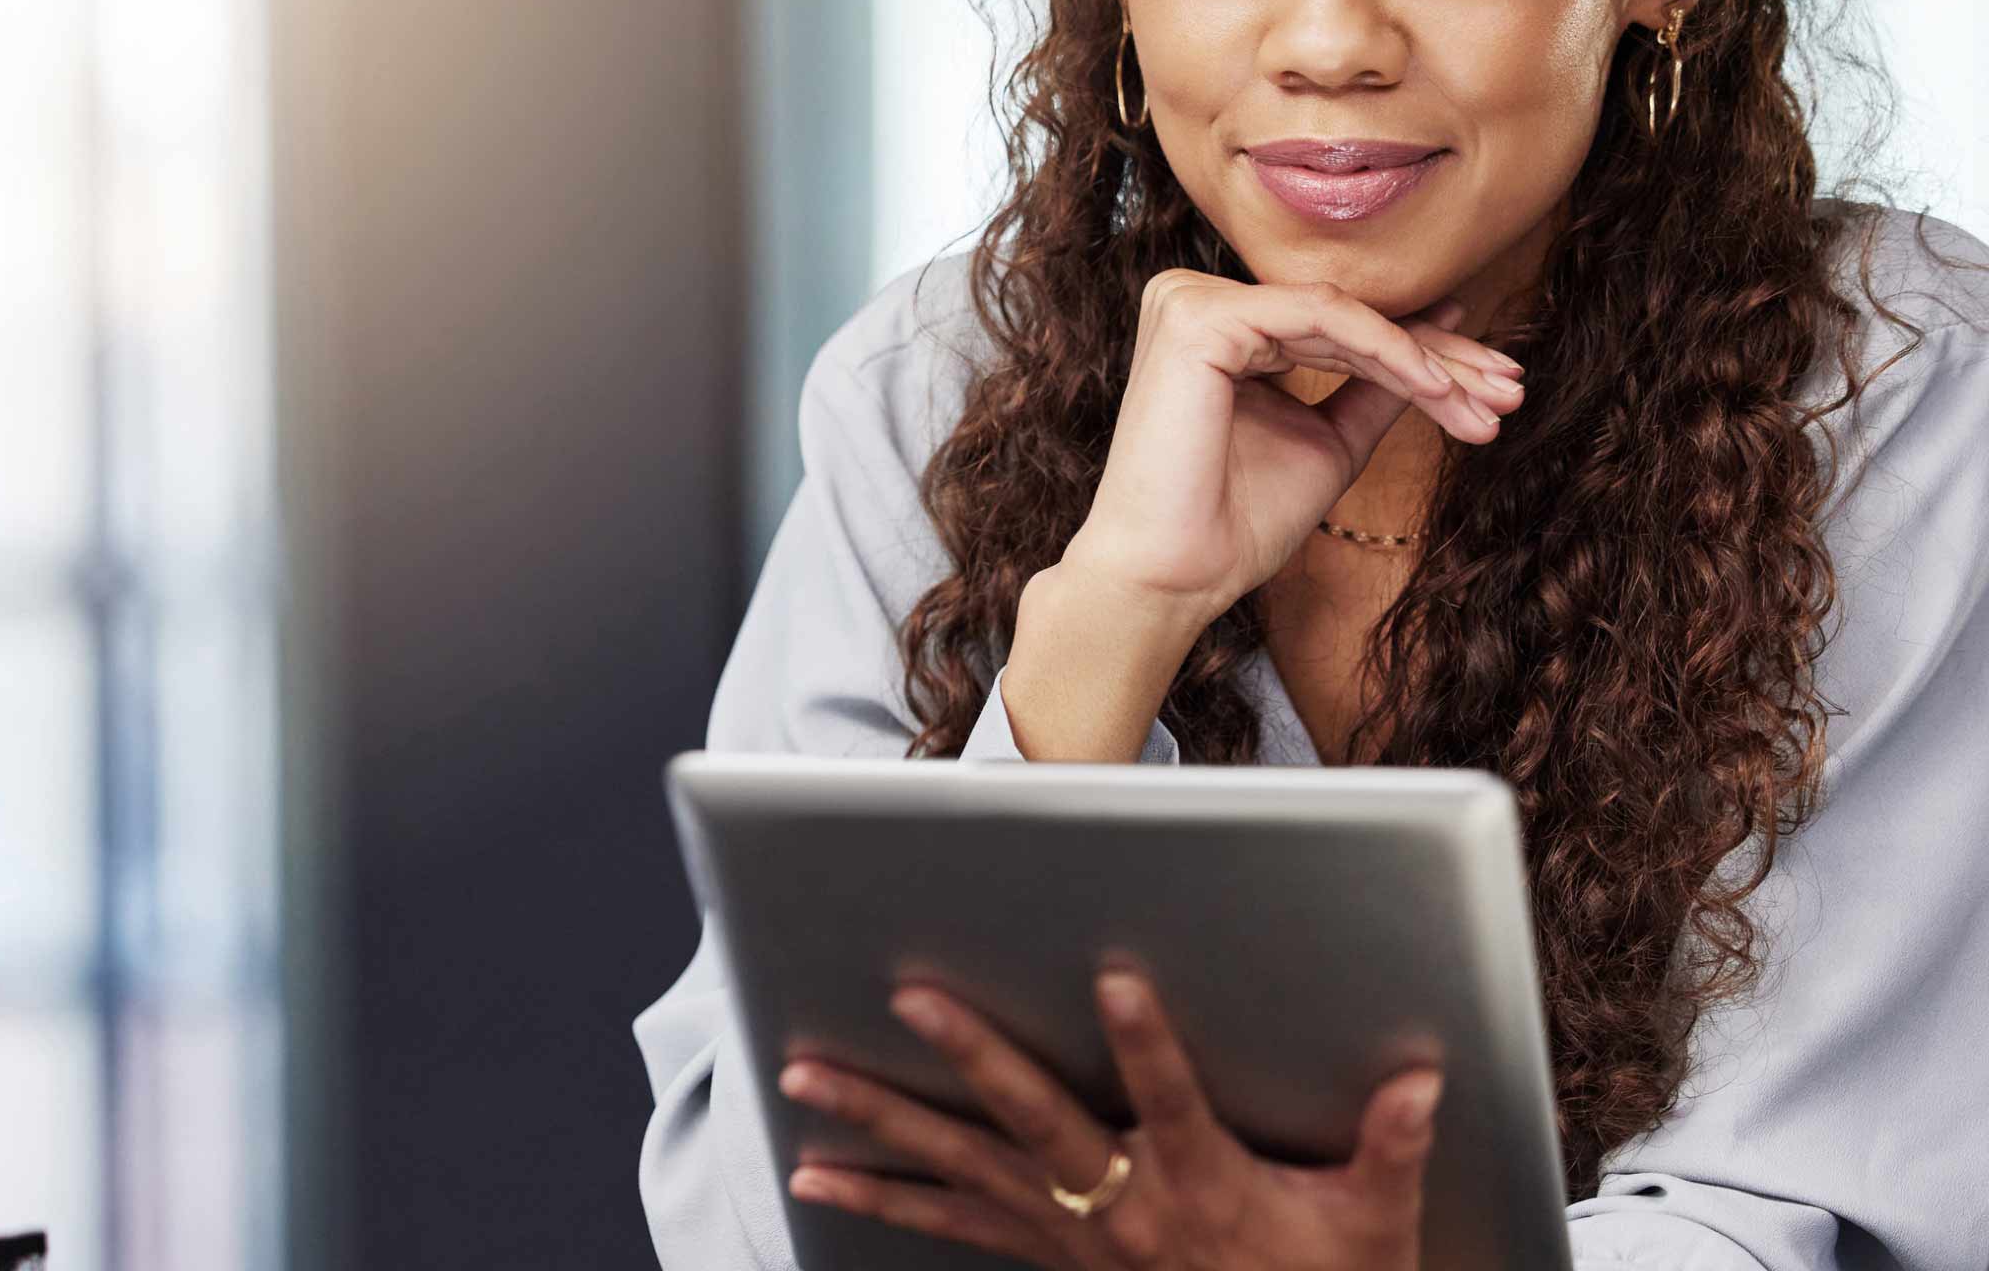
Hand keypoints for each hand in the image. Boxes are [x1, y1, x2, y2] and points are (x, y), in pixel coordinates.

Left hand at [776, 971, 1441, 1268]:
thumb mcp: (1375, 1228)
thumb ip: (1389, 1148)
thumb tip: (1421, 1081)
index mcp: (1202, 1183)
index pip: (1172, 1102)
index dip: (1147, 1044)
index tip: (1118, 979)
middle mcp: (1122, 1206)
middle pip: (1036, 1121)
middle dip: (972, 1055)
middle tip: (913, 997)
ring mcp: (1070, 1233)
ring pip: (961, 1168)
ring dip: (879, 1122)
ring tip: (801, 1079)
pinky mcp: (1042, 1252)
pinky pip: (944, 1224)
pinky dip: (878, 1198)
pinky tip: (814, 1176)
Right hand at [1057, 272, 1525, 624]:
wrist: (1175, 574)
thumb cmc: (1235, 520)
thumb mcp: (1329, 441)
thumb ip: (1376, 386)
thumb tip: (1446, 328)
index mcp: (1219, 329)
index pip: (1338, 329)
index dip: (1425, 357)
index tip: (1495, 393)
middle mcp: (1195, 302)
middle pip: (1346, 318)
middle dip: (1441, 360)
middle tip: (1511, 394)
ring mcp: (1190, 303)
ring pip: (1342, 315)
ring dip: (1428, 361)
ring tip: (1489, 404)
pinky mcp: (1198, 318)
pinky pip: (1320, 318)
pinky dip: (1388, 350)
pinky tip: (1438, 390)